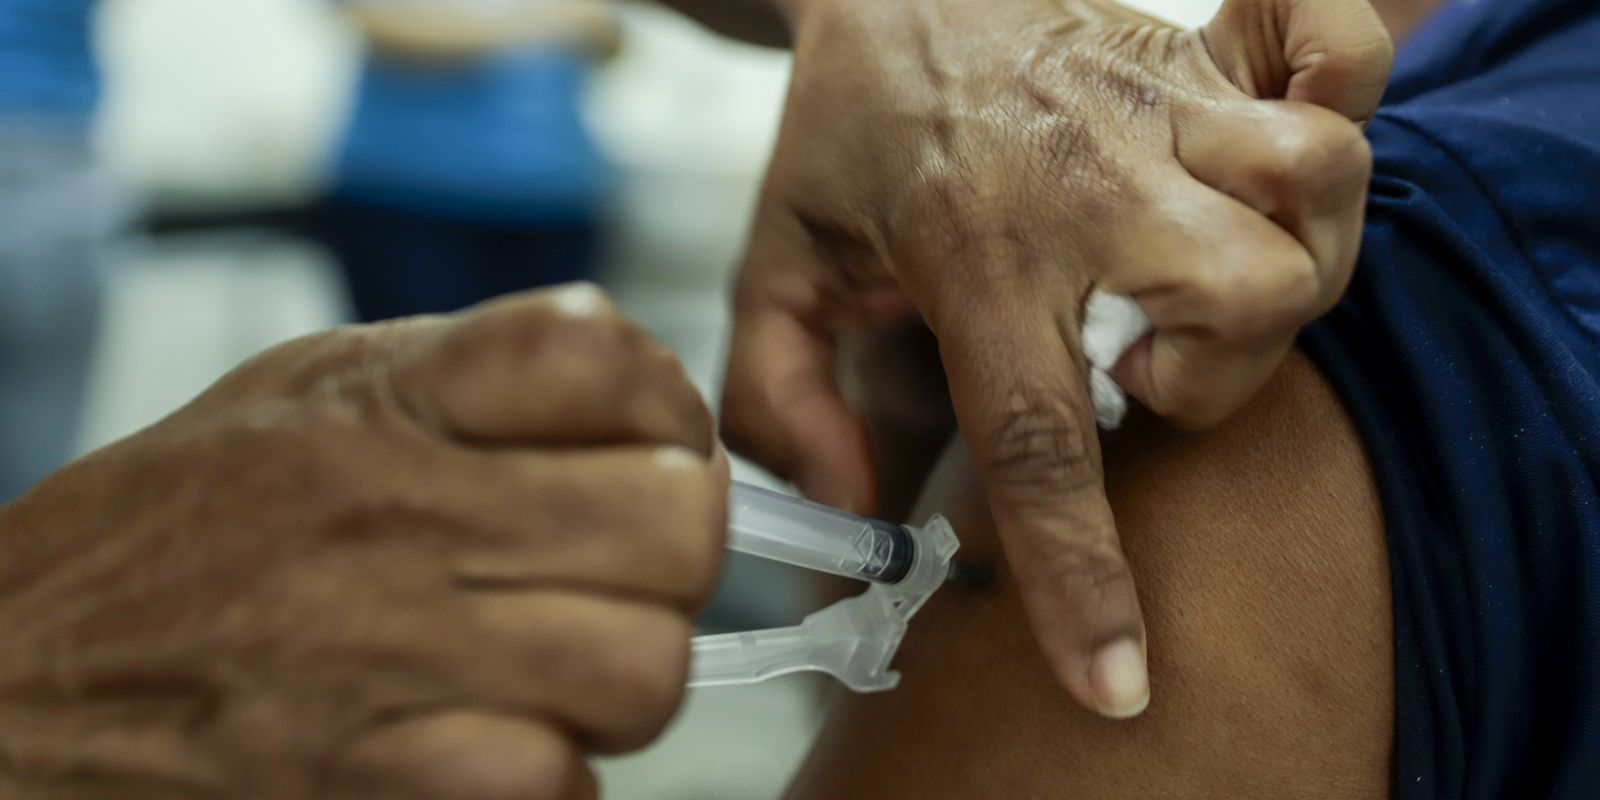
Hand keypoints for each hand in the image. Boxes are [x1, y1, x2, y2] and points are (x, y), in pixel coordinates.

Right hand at [0, 285, 725, 798]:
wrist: (5, 692)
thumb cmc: (167, 538)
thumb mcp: (300, 398)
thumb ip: (466, 378)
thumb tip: (640, 401)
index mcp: (384, 401)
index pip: (607, 355)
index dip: (667, 409)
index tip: (649, 452)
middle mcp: (394, 514)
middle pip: (676, 523)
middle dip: (672, 559)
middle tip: (615, 580)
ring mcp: (386, 655)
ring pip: (646, 667)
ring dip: (622, 680)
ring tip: (554, 676)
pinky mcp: (377, 785)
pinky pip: (559, 783)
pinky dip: (551, 780)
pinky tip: (494, 754)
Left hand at [721, 0, 1390, 716]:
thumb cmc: (843, 133)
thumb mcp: (774, 267)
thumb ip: (776, 395)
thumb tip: (845, 498)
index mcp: (971, 251)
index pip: (1041, 440)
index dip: (1083, 576)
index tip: (1119, 679)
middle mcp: (1085, 178)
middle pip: (1245, 304)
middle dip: (1216, 377)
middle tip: (1136, 358)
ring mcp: (1158, 104)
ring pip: (1314, 194)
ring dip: (1287, 265)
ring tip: (1195, 277)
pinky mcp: (1202, 51)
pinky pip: (1336, 52)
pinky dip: (1344, 96)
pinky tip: (1280, 149)